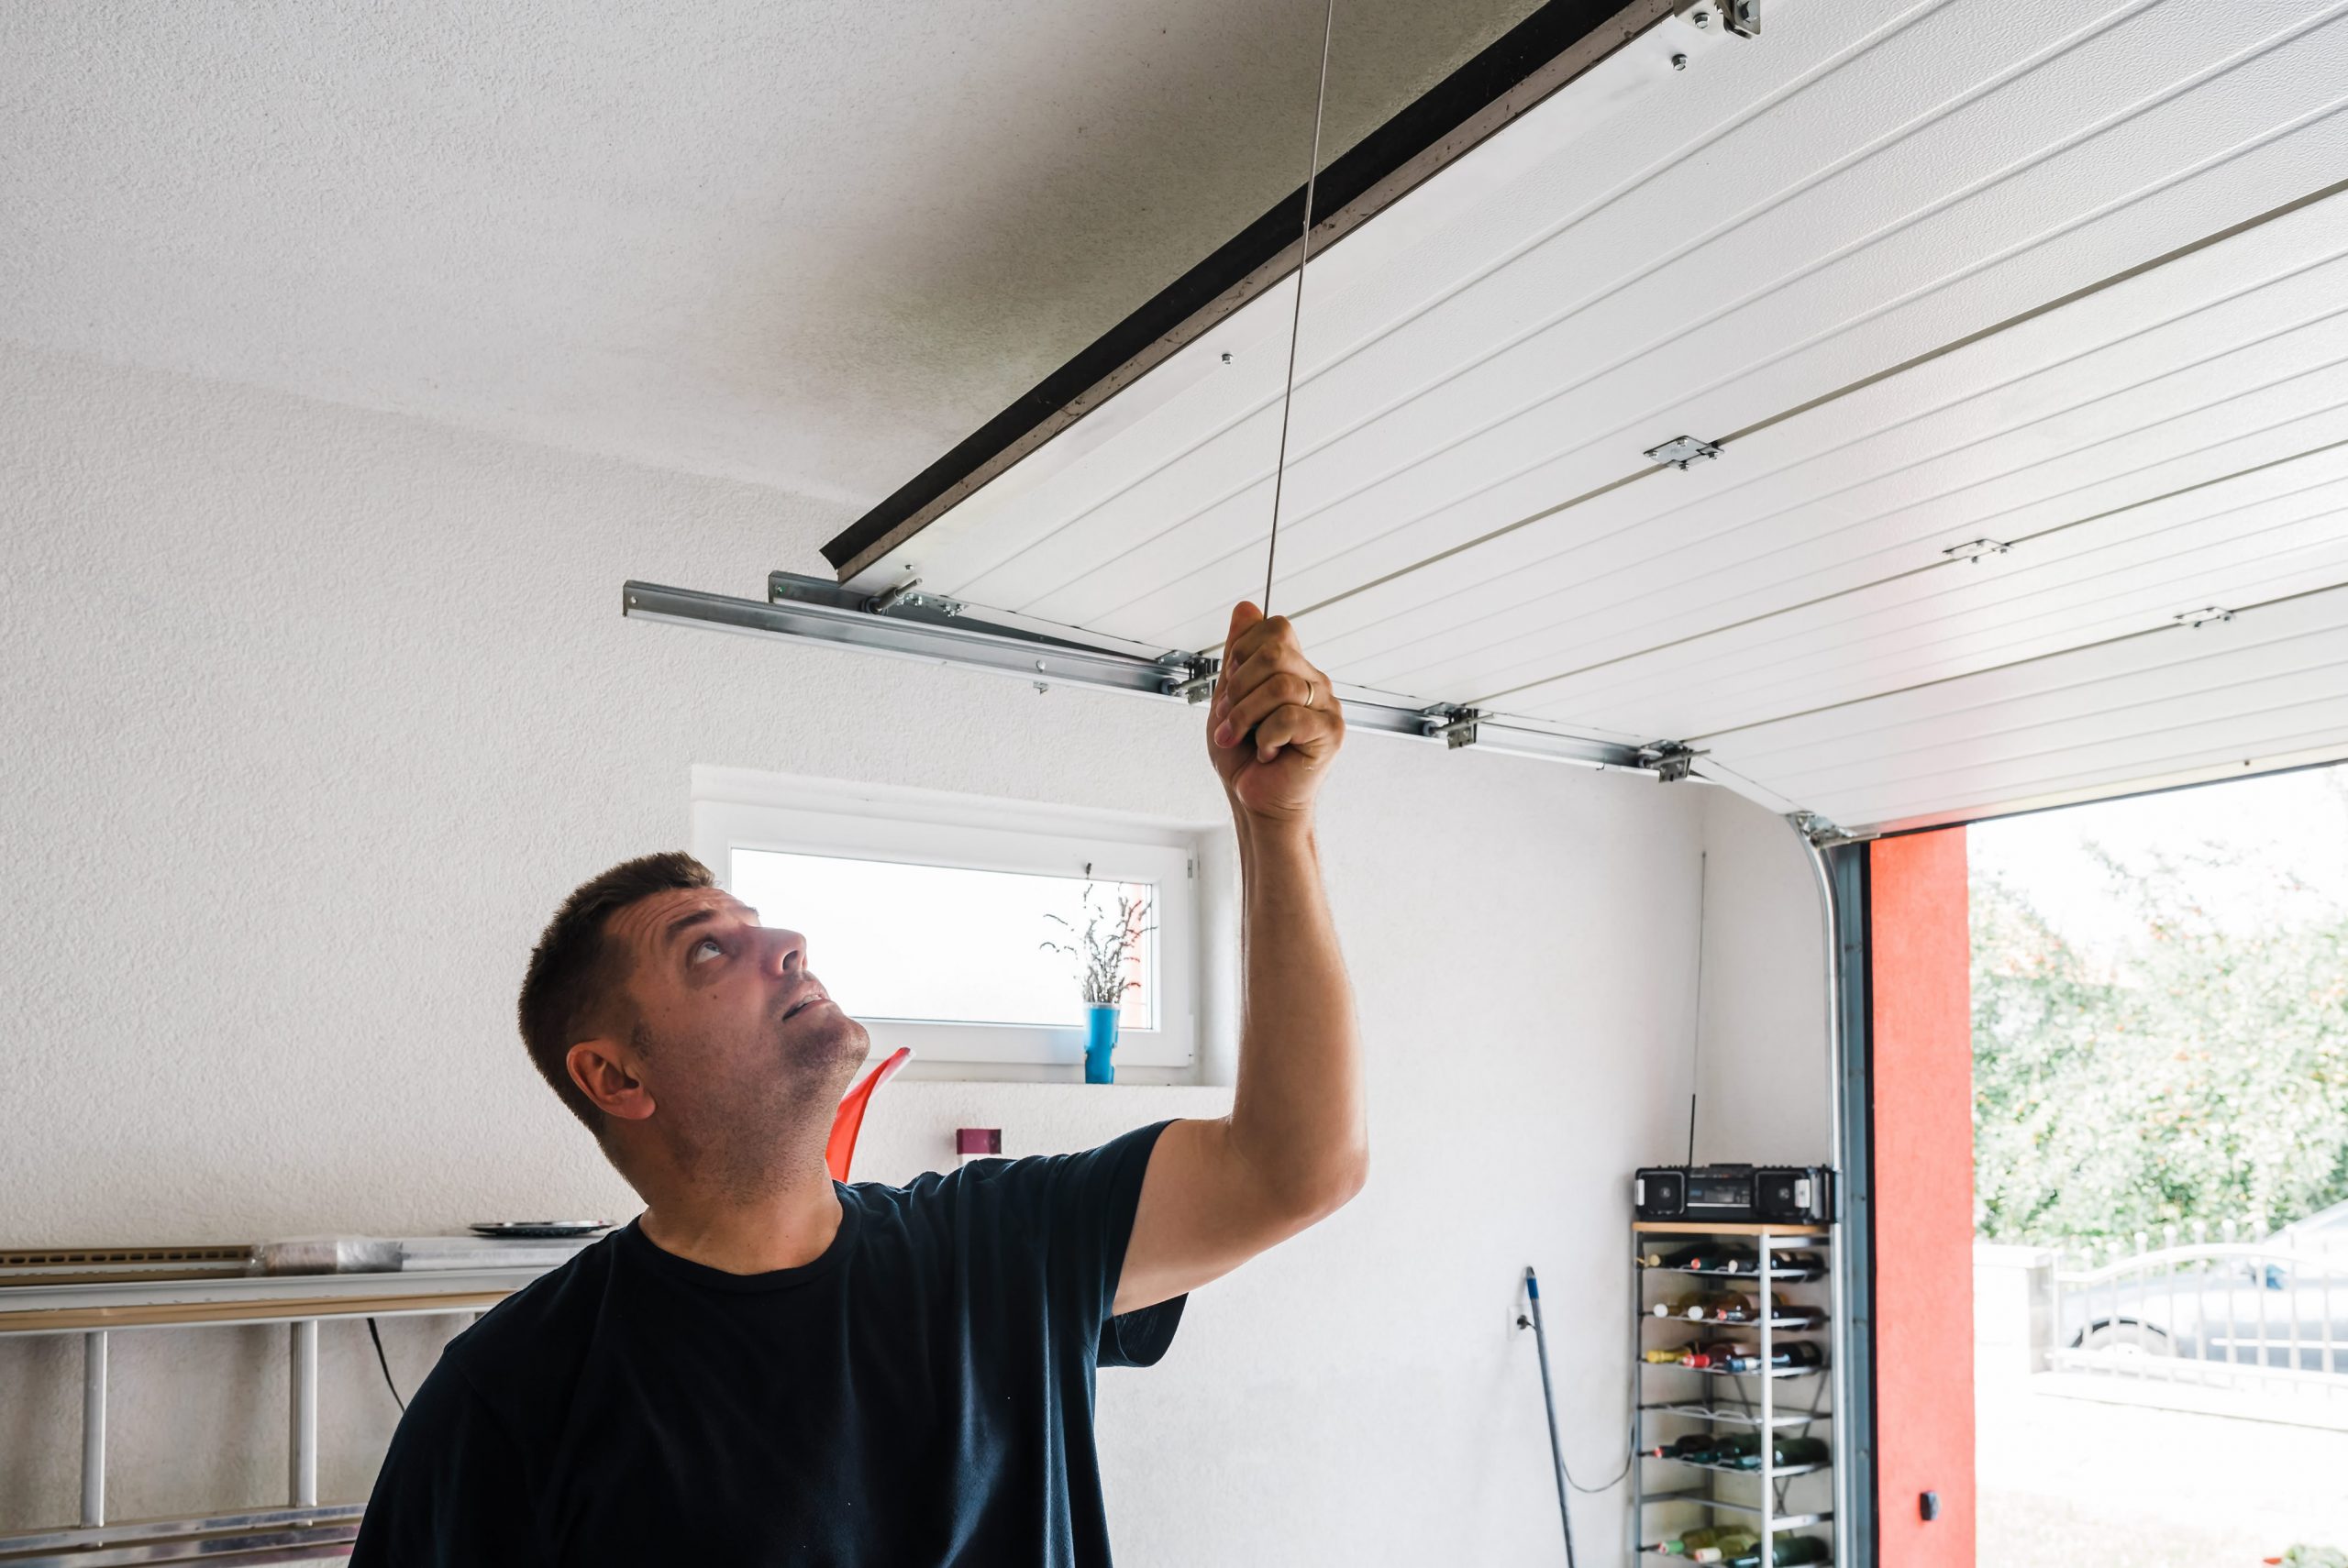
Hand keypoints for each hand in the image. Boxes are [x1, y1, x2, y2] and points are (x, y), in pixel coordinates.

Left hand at [1207, 602, 1342, 823]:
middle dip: (1239, 686)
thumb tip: (1245, 608)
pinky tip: (1267, 752)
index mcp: (1293, 668)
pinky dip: (1266, 737)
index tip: (1231, 685)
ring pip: (1281, 685)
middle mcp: (1314, 681)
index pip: (1275, 628)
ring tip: (1239, 738)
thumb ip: (1239, 655)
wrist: (1255, 801)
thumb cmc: (1244, 757)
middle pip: (1275, 652)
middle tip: (1229, 717)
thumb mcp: (1229, 698)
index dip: (1243, 651)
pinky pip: (1290, 717)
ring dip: (1245, 715)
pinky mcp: (1331, 732)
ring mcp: (1327, 705)